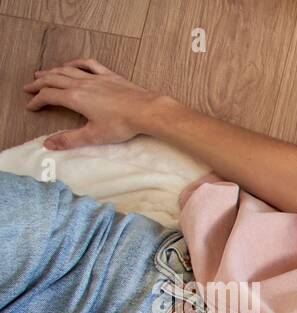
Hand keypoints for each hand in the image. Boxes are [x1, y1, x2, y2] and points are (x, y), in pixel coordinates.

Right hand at [22, 59, 170, 149]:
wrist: (147, 111)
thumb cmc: (122, 124)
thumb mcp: (94, 136)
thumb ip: (70, 139)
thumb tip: (49, 144)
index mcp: (75, 98)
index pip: (49, 96)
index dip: (37, 101)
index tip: (31, 106)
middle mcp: (82, 84)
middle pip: (53, 80)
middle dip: (38, 83)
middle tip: (28, 87)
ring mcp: (96, 77)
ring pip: (68, 70)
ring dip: (52, 71)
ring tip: (42, 73)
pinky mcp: (109, 76)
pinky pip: (88, 64)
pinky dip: (76, 63)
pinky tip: (71, 65)